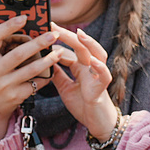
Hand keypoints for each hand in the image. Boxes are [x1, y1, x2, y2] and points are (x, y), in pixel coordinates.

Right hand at [0, 13, 62, 138]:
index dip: (9, 26)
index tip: (24, 18)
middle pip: (18, 54)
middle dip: (38, 43)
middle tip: (53, 34)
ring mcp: (4, 85)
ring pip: (30, 70)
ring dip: (48, 60)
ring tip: (59, 51)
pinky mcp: (16, 96)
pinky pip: (35, 84)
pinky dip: (45, 76)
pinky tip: (53, 69)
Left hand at [48, 25, 117, 139]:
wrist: (96, 123)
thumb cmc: (83, 105)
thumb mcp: (64, 87)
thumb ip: (57, 74)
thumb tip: (45, 61)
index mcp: (81, 67)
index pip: (70, 49)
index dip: (58, 40)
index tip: (44, 30)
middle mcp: (90, 68)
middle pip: (82, 47)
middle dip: (68, 35)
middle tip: (54, 25)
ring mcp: (97, 76)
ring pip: (98, 54)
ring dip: (90, 44)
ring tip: (80, 34)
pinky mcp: (102, 88)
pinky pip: (104, 75)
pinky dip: (99, 67)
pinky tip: (93, 61)